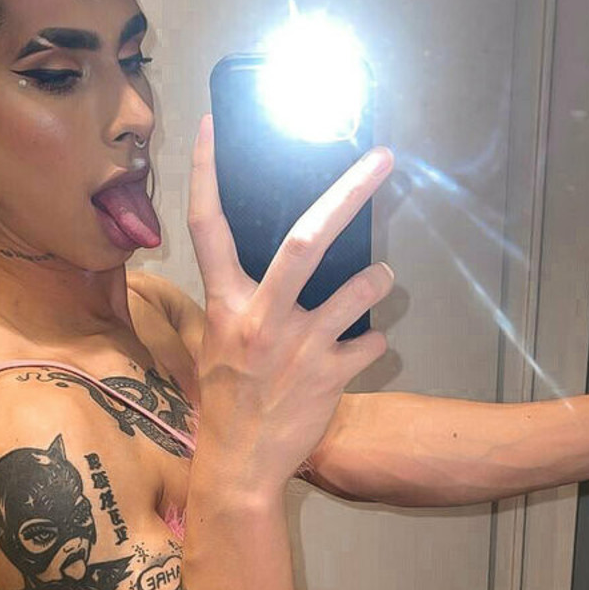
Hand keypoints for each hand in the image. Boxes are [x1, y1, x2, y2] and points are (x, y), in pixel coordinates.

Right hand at [185, 114, 395, 493]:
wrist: (239, 466)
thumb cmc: (225, 402)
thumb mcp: (211, 344)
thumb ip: (227, 302)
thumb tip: (245, 268)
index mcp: (224, 304)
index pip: (205, 225)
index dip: (207, 171)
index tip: (213, 123)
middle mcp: (261, 317)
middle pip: (306, 239)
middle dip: (349, 193)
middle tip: (383, 158)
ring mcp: (299, 346)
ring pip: (359, 289)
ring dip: (378, 278)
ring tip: (381, 278)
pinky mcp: (330, 375)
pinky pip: (370, 342)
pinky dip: (374, 341)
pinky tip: (362, 348)